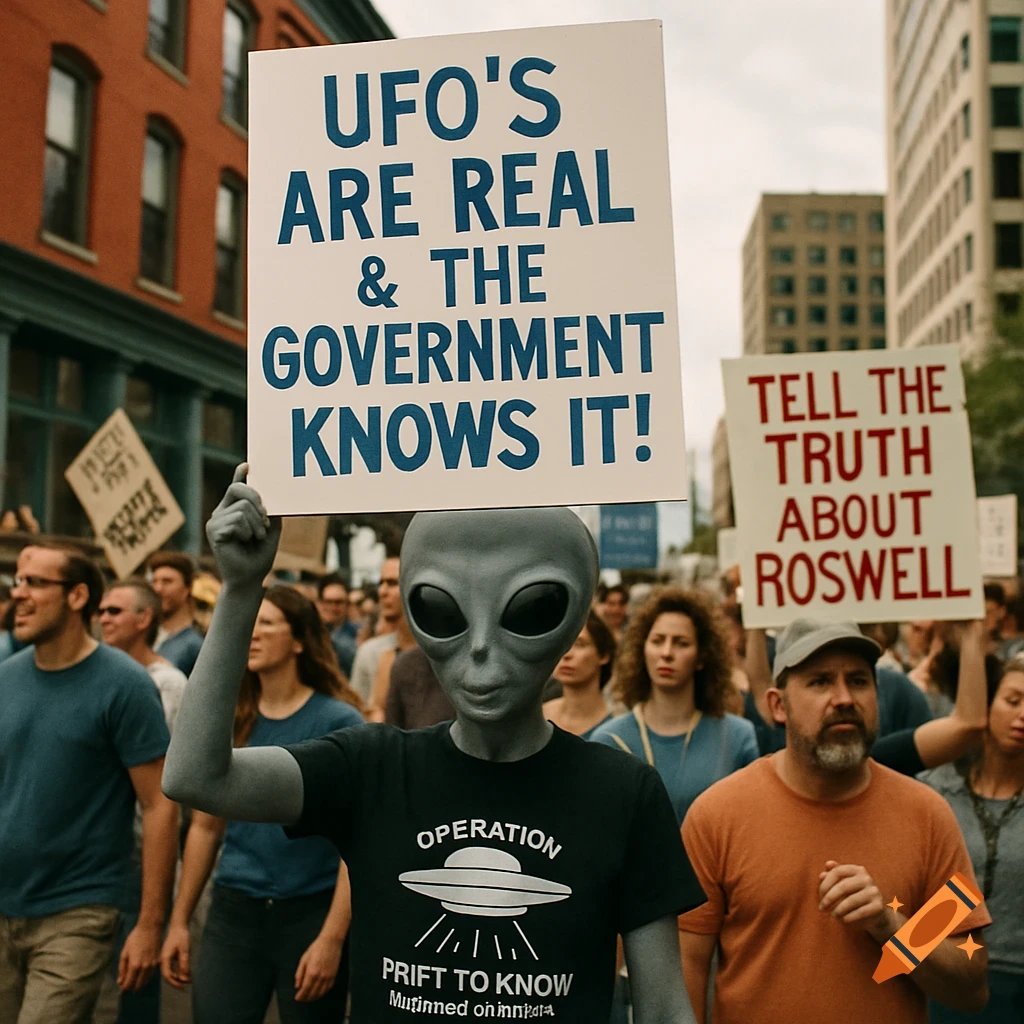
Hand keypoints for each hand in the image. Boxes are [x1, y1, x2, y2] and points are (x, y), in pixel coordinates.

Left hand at [118, 921, 162, 991]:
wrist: (150, 928)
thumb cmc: (135, 939)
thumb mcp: (124, 953)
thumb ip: (122, 969)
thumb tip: (120, 982)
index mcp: (134, 966)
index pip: (128, 984)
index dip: (124, 987)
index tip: (121, 985)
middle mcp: (144, 968)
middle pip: (137, 986)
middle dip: (131, 987)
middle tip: (127, 982)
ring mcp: (152, 965)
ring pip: (145, 981)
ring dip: (138, 982)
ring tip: (133, 977)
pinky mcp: (157, 962)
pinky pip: (150, 975)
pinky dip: (145, 977)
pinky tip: (141, 972)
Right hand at [160, 921, 191, 988]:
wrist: (178, 926)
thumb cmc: (181, 937)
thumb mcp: (184, 950)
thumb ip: (184, 963)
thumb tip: (185, 978)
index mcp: (165, 959)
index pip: (168, 976)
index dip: (175, 983)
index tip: (183, 987)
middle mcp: (163, 961)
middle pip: (168, 976)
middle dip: (177, 982)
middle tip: (186, 986)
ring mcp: (165, 959)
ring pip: (170, 972)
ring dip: (178, 977)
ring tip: (188, 980)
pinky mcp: (168, 957)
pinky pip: (172, 968)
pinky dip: (178, 972)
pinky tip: (186, 973)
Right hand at [206, 464, 280, 589]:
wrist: (250, 578)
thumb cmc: (259, 555)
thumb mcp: (271, 529)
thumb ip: (270, 511)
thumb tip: (270, 495)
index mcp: (235, 510)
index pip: (236, 487)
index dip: (240, 475)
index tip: (247, 465)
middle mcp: (222, 512)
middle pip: (239, 489)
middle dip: (257, 500)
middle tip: (265, 520)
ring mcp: (216, 520)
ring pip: (242, 508)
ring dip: (256, 525)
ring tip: (255, 538)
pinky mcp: (214, 530)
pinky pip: (237, 520)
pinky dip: (248, 532)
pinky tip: (244, 542)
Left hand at [294, 933, 342, 1001]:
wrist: (331, 941)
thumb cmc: (316, 948)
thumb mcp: (304, 959)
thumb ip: (299, 973)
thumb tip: (297, 986)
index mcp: (311, 972)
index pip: (305, 989)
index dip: (300, 996)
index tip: (296, 998)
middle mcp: (320, 977)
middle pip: (312, 993)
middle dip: (306, 998)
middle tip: (301, 999)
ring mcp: (328, 977)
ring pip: (320, 993)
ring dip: (313, 997)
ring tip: (308, 998)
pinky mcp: (333, 975)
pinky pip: (327, 989)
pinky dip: (322, 993)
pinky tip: (318, 993)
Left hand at [818, 860, 890, 939]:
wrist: (875, 912)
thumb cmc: (853, 895)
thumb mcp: (842, 884)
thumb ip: (831, 877)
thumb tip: (822, 874)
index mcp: (856, 869)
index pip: (837, 872)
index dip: (825, 884)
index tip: (820, 895)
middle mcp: (866, 878)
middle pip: (843, 886)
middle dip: (829, 898)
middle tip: (822, 908)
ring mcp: (874, 891)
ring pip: (851, 900)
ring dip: (838, 910)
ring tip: (832, 915)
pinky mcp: (878, 906)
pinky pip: (860, 912)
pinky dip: (849, 917)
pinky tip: (843, 920)